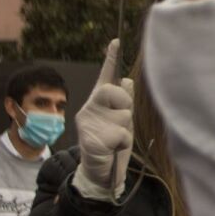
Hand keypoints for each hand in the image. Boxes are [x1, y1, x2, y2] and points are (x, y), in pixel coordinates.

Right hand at [74, 40, 133, 201]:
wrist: (100, 175)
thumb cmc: (112, 146)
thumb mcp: (121, 122)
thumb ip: (122, 104)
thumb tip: (127, 80)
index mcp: (98, 103)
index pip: (105, 78)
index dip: (110, 59)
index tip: (116, 40)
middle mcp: (89, 109)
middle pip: (112, 91)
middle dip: (123, 104)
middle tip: (121, 121)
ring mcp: (87, 124)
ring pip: (122, 114)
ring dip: (126, 128)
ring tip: (116, 140)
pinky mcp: (91, 140)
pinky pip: (121, 134)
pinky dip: (123, 143)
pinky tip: (113, 150)